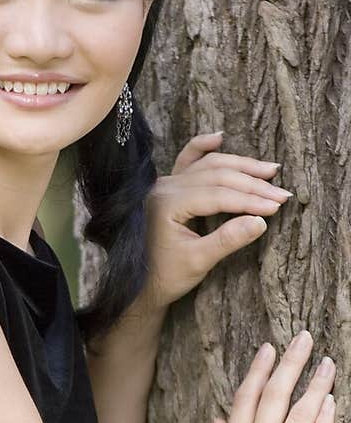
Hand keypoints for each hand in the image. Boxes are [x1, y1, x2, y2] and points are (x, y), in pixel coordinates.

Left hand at [141, 131, 290, 312]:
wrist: (140, 284)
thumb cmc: (165, 276)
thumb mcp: (198, 262)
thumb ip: (227, 240)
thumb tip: (261, 221)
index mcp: (167, 204)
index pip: (218, 195)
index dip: (249, 200)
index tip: (277, 206)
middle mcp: (165, 187)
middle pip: (217, 176)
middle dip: (253, 184)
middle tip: (282, 194)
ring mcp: (165, 184)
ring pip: (208, 165)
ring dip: (240, 166)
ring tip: (270, 170)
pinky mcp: (169, 187)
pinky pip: (187, 160)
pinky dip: (203, 147)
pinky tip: (220, 138)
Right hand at [203, 331, 336, 422]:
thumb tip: (218, 420)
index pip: (247, 398)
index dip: (259, 371)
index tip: (269, 349)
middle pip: (276, 396)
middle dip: (290, 364)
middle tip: (304, 339)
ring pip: (300, 414)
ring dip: (314, 385)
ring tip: (326, 364)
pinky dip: (324, 420)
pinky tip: (331, 401)